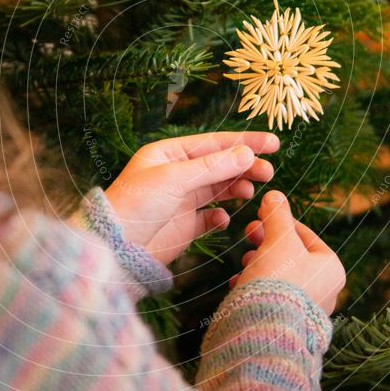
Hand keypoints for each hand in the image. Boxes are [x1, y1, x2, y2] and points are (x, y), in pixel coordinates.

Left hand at [105, 132, 279, 264]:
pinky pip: (210, 217)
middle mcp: (176, 174)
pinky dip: (220, 216)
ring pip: (219, 189)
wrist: (117, 248)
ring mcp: (181, 200)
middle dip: (245, 166)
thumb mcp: (174, 179)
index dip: (244, 142)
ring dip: (237, 188)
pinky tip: (223, 218)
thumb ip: (213, 167)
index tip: (272, 144)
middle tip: (268, 172)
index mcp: (169, 154)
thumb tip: (247, 153)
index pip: (214, 143)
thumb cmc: (136, 205)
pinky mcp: (184, 225)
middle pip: (220, 165)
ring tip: (250, 192)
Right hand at [231, 190, 345, 315]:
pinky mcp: (286, 323)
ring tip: (244, 262)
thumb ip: (277, 214)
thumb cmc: (279, 280)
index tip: (261, 215)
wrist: (266, 329)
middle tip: (249, 233)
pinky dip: (256, 286)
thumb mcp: (279, 239)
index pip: (306, 235)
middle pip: (292, 255)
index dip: (281, 221)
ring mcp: (306, 310)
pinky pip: (271, 297)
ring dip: (260, 263)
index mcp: (332, 268)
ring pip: (280, 276)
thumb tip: (275, 194)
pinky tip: (239, 283)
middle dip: (267, 242)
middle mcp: (325, 291)